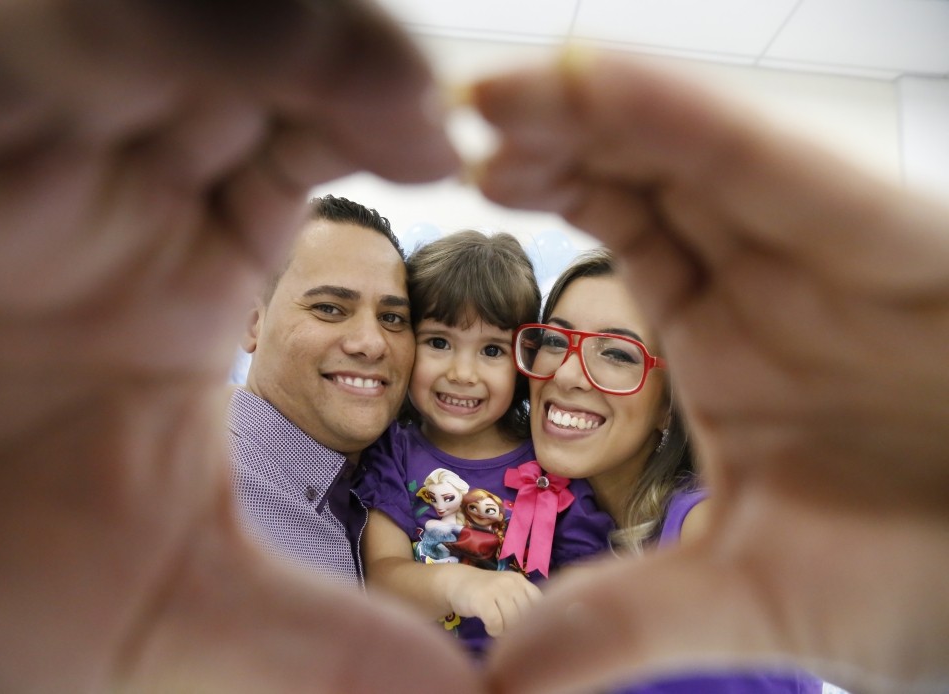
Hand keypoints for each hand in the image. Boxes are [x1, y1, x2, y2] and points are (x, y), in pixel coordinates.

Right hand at [0, 2, 465, 691]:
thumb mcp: (167, 612)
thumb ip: (317, 650)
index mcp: (182, 258)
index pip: (316, 140)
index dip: (403, 132)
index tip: (489, 177)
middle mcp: (123, 177)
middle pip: (274, 56)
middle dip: (366, 71)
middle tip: (451, 132)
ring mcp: (47, 133)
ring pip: (196, 24)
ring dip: (306, 46)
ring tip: (403, 113)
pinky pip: (76, 31)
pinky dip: (178, 41)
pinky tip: (255, 82)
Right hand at [444, 567, 541, 637]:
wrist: (455, 582)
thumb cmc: (485, 591)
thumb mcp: (507, 591)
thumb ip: (522, 602)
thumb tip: (537, 628)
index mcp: (520, 580)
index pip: (539, 603)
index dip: (533, 619)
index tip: (522, 625)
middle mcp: (511, 582)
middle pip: (525, 616)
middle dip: (516, 628)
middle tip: (505, 627)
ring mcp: (496, 589)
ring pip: (512, 621)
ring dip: (504, 631)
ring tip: (497, 626)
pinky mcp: (482, 599)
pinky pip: (496, 624)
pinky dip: (493, 631)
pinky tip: (488, 627)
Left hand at [472, 52, 948, 692]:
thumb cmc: (936, 572)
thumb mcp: (755, 593)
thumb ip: (628, 620)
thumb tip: (498, 685)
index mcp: (731, 336)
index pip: (626, 230)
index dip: (549, 190)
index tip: (462, 185)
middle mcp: (771, 274)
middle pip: (644, 168)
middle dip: (550, 132)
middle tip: (450, 117)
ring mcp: (825, 247)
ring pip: (691, 144)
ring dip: (589, 109)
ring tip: (489, 96)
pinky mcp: (890, 235)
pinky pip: (766, 158)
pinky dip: (678, 116)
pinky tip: (590, 82)